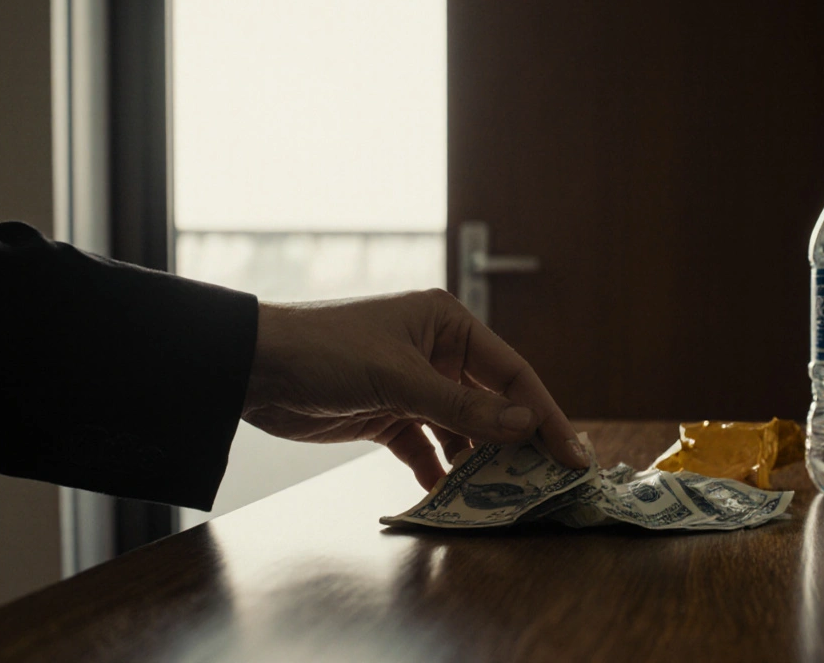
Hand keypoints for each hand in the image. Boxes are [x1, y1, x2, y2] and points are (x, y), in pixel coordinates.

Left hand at [240, 289, 588, 489]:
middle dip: (516, 444)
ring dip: (478, 463)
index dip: (544, 415)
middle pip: (492, 404)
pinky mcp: (388, 416)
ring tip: (503, 498)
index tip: (571, 454)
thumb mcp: (397, 378)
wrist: (252, 369)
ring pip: (462, 431)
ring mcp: (413, 386)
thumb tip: (524, 428)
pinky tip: (450, 497)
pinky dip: (437, 473)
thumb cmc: (325, 351)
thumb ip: (461, 408)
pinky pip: (426, 448)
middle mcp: (437, 351)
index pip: (511, 373)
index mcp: (447, 324)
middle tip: (546, 484)